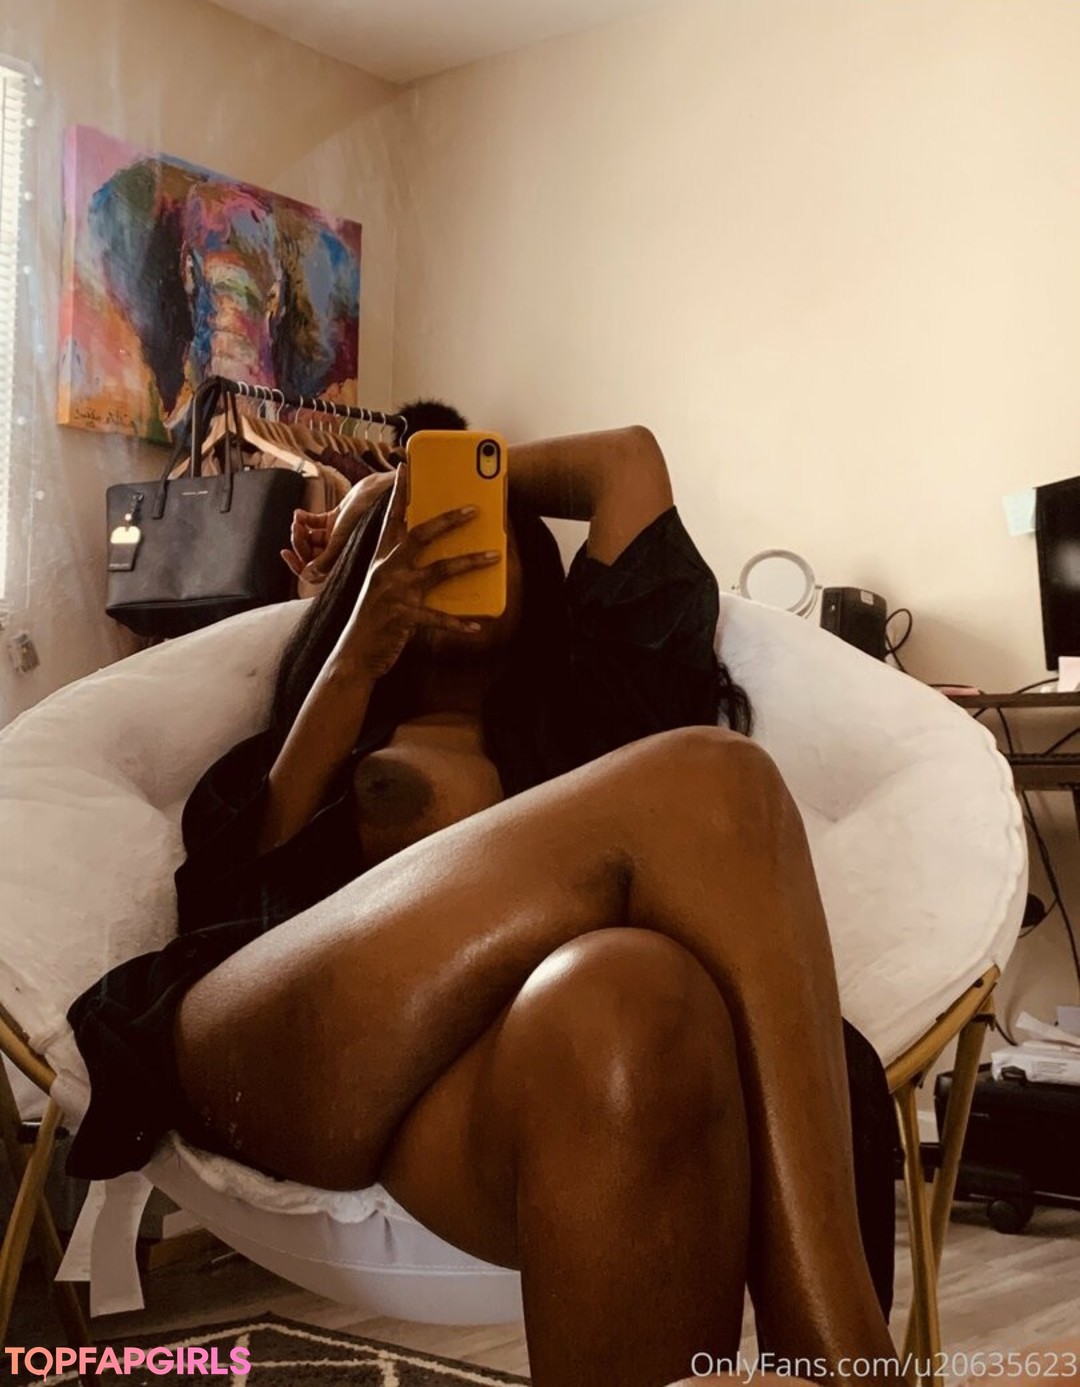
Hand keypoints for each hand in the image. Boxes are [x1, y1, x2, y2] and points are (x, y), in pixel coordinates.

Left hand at [280, 465, 397, 590]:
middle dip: (299, 542)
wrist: (379, 493)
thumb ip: (324, 559)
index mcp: (343, 560)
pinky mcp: (337, 519)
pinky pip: (316, 523)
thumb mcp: (342, 539)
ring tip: (299, 519)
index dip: (298, 565)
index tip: (285, 553)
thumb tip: (306, 574)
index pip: (315, 571)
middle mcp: (340, 550)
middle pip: (310, 554)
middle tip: (296, 528)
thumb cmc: (366, 516)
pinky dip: (305, 519)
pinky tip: (300, 513)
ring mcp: (338, 534)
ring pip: (311, 538)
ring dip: (301, 529)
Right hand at [343, 463, 498, 679]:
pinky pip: (438, 617)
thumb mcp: (384, 587)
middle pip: (420, 535)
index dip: (399, 493)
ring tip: (494, 556)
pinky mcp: (404, 617)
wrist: (355, 654)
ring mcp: (395, 592)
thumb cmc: (374, 619)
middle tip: (473, 509)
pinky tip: (478, 626)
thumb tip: (441, 556)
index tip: (406, 467)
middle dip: (448, 520)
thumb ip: (405, 569)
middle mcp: (387, 569)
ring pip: (439, 570)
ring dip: (469, 561)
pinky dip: (458, 623)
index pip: (392, 519)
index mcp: (381, 559)